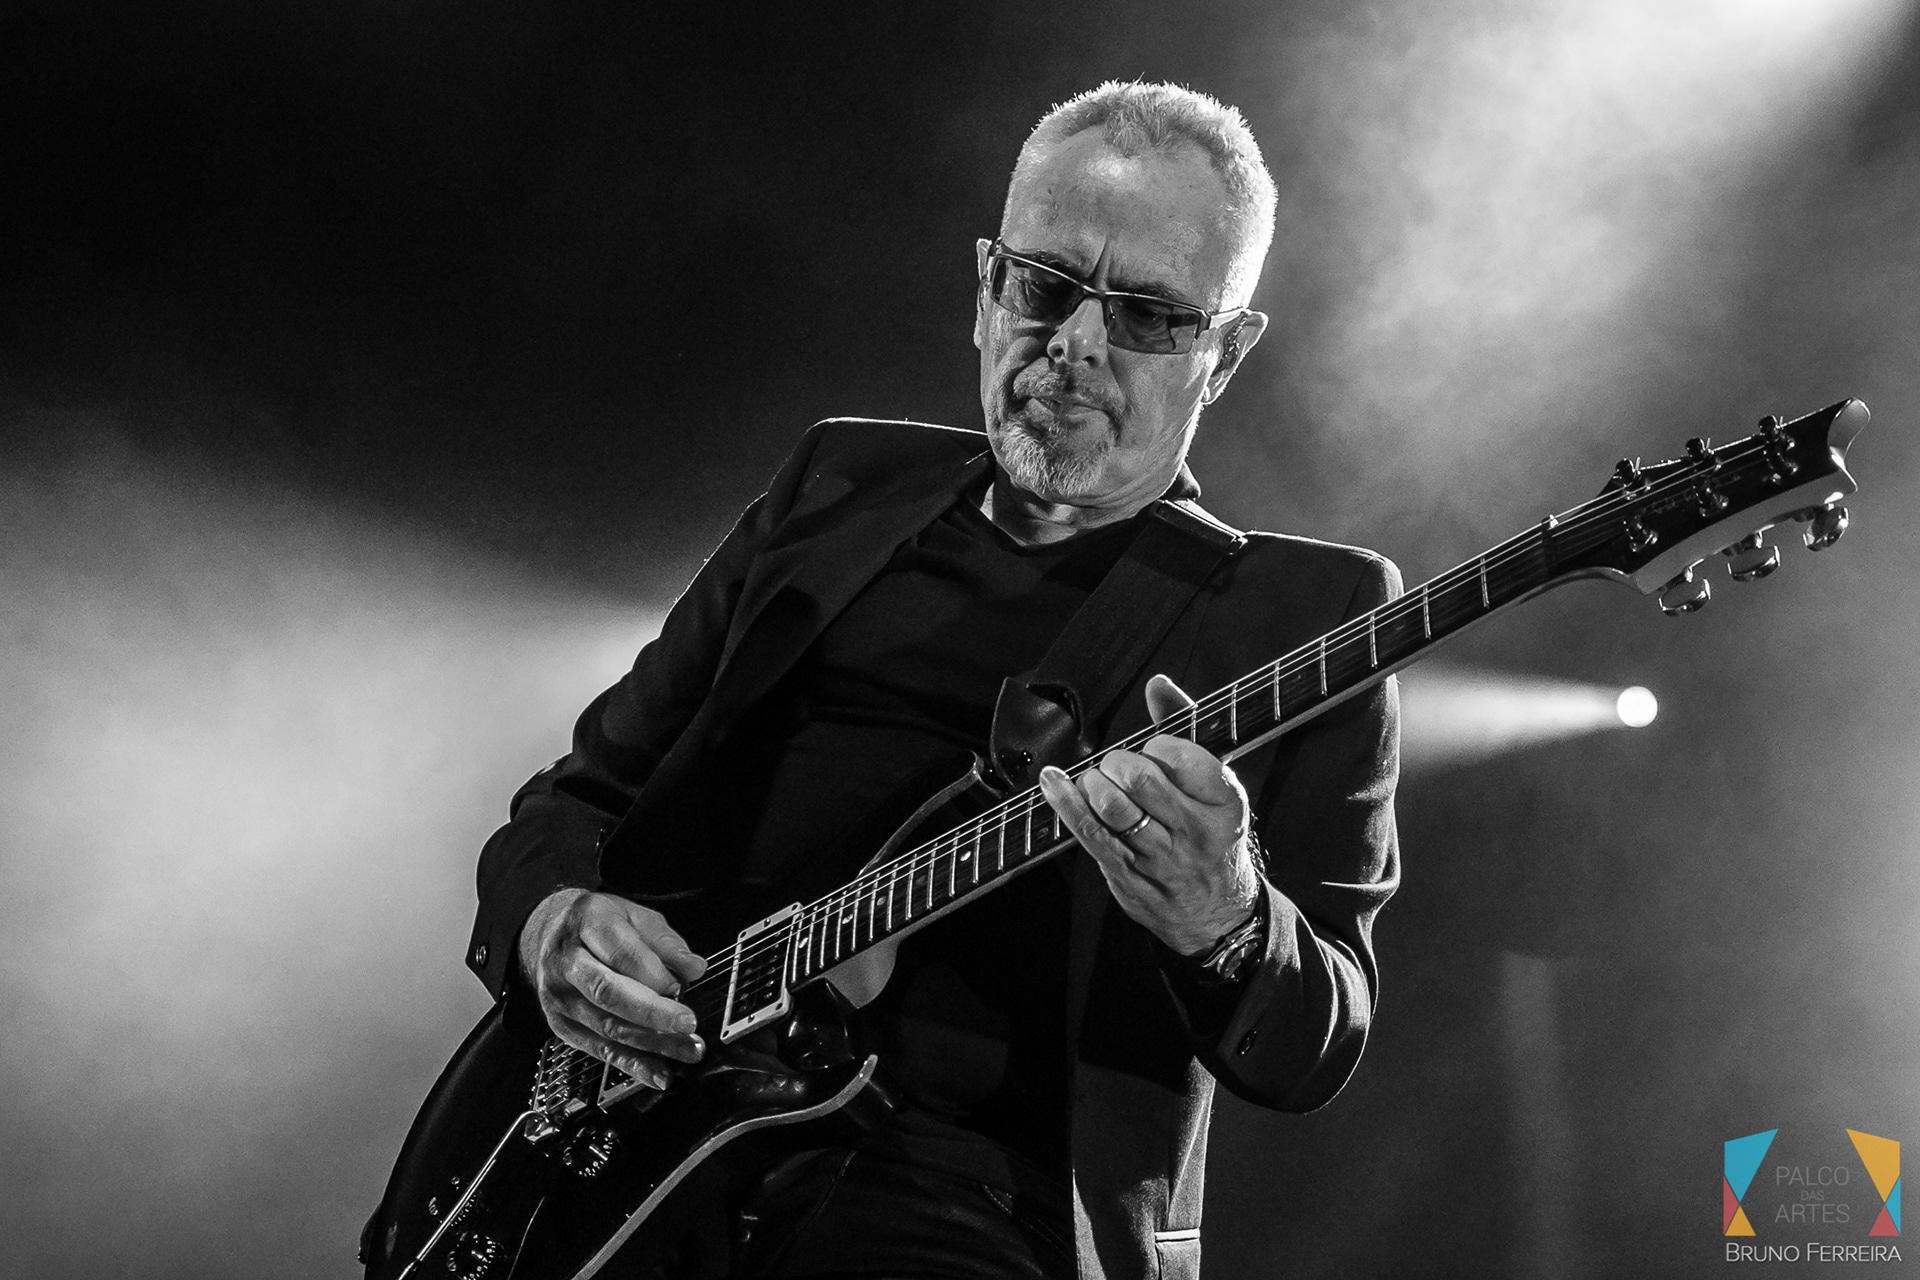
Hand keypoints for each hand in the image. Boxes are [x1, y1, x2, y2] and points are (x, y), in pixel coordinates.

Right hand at [518, 888, 707, 1088]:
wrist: (550, 935)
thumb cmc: (597, 924)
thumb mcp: (634, 915)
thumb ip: (665, 942)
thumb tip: (693, 968)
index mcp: (587, 924)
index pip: (621, 954)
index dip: (654, 974)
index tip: (682, 988)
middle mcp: (567, 962)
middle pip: (609, 993)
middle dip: (653, 1013)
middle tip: (687, 1024)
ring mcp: (560, 996)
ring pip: (606, 1026)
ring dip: (651, 1044)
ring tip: (686, 1050)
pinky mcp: (561, 1024)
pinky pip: (599, 1049)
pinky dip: (631, 1064)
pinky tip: (657, 1072)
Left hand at [1038, 674, 1259, 955]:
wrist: (1217, 913)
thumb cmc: (1210, 834)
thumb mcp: (1214, 784)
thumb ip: (1185, 727)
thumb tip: (1157, 684)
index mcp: (1224, 802)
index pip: (1181, 756)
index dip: (1156, 746)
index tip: (1153, 752)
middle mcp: (1195, 831)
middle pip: (1140, 779)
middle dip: (1117, 762)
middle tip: (1117, 767)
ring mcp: (1161, 859)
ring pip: (1112, 807)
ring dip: (1093, 783)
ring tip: (1096, 782)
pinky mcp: (1129, 878)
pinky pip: (1090, 834)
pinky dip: (1065, 803)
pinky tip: (1053, 782)